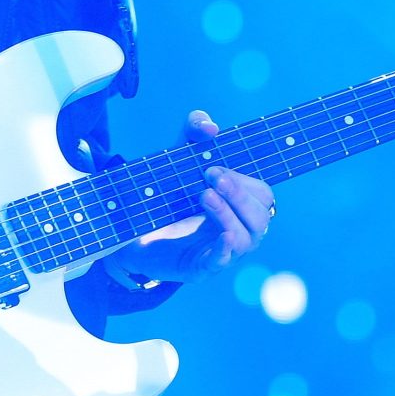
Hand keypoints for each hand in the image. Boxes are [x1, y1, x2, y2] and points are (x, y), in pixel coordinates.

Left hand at [109, 111, 275, 285]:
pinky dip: (224, 251)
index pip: (262, 195)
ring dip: (229, 215)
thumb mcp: (180, 156)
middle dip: (238, 194)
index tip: (215, 167)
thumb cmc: (167, 192)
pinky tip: (223, 237)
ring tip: (204, 196)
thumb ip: (193, 132)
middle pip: (260, 217)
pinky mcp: (199, 268)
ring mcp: (222, 251)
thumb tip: (210, 128)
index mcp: (240, 206)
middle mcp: (238, 229)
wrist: (132, 229)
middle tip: (210, 175)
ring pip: (245, 239)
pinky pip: (220, 263)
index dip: (244, 181)